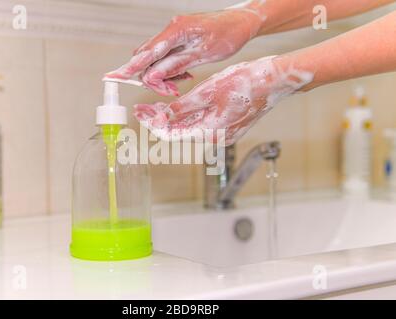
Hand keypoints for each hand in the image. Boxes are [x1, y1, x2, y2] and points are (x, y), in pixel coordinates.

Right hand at [105, 9, 262, 95]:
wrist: (241, 23)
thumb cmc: (227, 35)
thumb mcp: (203, 55)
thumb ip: (176, 65)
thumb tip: (153, 76)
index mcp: (176, 30)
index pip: (147, 52)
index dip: (130, 67)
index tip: (113, 77)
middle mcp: (171, 30)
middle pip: (147, 58)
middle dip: (154, 78)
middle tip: (171, 90)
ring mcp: (173, 33)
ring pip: (156, 59)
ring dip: (163, 75)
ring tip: (180, 83)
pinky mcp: (177, 38)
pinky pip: (165, 56)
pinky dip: (170, 69)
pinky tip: (184, 73)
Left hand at [133, 56, 313, 145]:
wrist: (274, 82)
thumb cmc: (247, 83)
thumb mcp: (209, 91)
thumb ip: (184, 107)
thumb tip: (163, 117)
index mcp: (211, 132)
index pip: (173, 135)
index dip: (153, 125)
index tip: (140, 115)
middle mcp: (217, 138)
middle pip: (180, 133)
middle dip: (160, 121)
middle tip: (143, 108)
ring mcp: (224, 134)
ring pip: (191, 129)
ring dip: (173, 119)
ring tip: (156, 107)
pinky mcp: (228, 128)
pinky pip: (202, 125)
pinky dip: (187, 118)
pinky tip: (178, 108)